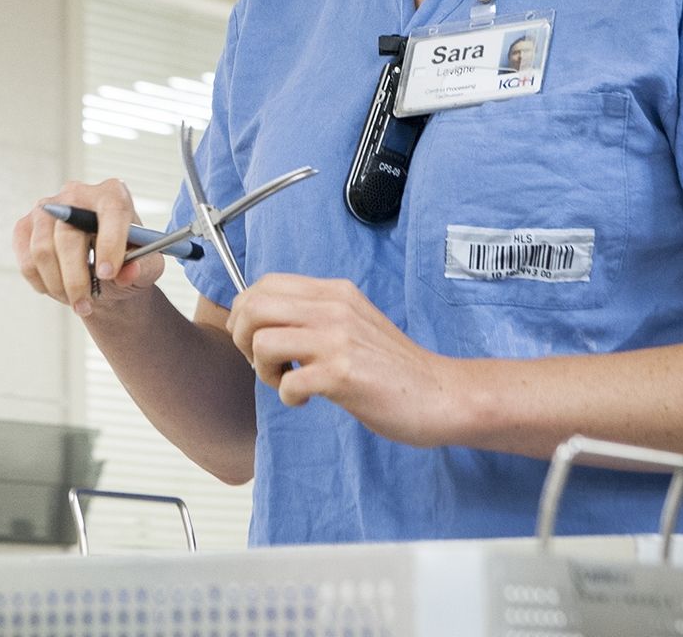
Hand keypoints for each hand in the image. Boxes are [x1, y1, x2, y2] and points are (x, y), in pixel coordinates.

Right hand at [12, 179, 163, 317]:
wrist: (100, 270)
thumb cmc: (125, 263)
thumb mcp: (147, 268)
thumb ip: (144, 269)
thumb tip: (128, 271)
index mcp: (112, 195)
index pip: (110, 210)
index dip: (109, 242)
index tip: (108, 274)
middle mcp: (76, 194)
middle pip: (68, 235)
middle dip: (76, 278)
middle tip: (86, 305)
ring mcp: (46, 208)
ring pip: (43, 250)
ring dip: (58, 285)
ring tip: (75, 300)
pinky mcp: (25, 226)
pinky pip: (26, 260)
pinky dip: (43, 283)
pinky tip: (59, 289)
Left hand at [225, 273, 461, 447]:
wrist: (440, 394)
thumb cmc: (392, 366)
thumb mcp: (352, 322)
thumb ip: (314, 314)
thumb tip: (263, 319)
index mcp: (333, 292)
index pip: (264, 284)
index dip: (246, 312)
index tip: (256, 338)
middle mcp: (333, 308)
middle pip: (253, 307)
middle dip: (242, 338)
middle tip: (263, 362)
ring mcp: (338, 340)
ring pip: (262, 342)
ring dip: (262, 370)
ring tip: (286, 381)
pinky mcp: (343, 374)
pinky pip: (288, 383)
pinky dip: (287, 397)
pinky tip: (307, 399)